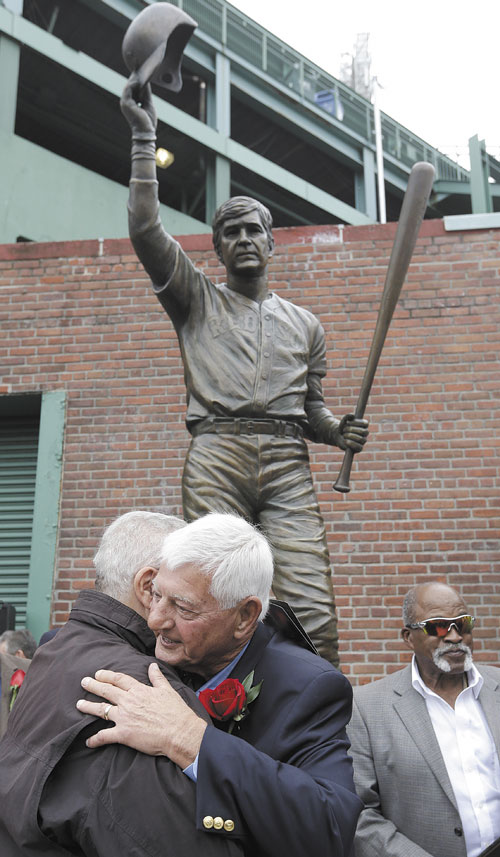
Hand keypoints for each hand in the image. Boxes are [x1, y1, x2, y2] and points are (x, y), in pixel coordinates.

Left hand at [76, 663, 206, 767]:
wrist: (178, 732)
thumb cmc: (176, 711)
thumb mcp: (167, 690)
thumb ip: (157, 678)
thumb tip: (152, 666)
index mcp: (139, 690)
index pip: (118, 679)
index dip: (107, 675)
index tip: (98, 674)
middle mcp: (128, 701)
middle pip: (106, 691)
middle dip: (93, 686)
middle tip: (83, 682)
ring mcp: (124, 717)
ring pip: (101, 710)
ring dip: (88, 707)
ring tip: (79, 705)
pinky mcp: (123, 734)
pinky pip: (105, 736)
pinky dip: (95, 739)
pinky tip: (88, 741)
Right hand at [120, 73, 156, 136]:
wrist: (146, 133)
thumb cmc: (148, 122)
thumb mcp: (148, 104)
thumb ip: (146, 93)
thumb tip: (146, 82)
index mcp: (131, 102)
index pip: (133, 88)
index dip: (136, 78)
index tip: (141, 68)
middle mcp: (126, 102)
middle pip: (130, 85)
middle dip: (134, 74)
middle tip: (138, 62)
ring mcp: (125, 102)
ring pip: (129, 86)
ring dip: (134, 76)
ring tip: (139, 67)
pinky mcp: (126, 103)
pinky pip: (129, 89)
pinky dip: (133, 83)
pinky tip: (139, 77)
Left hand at [334, 414, 368, 451]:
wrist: (338, 436)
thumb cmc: (343, 428)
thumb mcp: (343, 421)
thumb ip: (346, 417)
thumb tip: (352, 415)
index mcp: (364, 426)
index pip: (365, 424)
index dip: (356, 423)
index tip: (348, 422)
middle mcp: (365, 434)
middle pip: (363, 432)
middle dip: (352, 430)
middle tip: (344, 429)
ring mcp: (363, 441)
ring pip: (361, 439)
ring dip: (350, 436)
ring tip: (344, 435)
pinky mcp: (359, 448)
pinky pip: (359, 447)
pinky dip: (351, 444)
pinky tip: (345, 441)